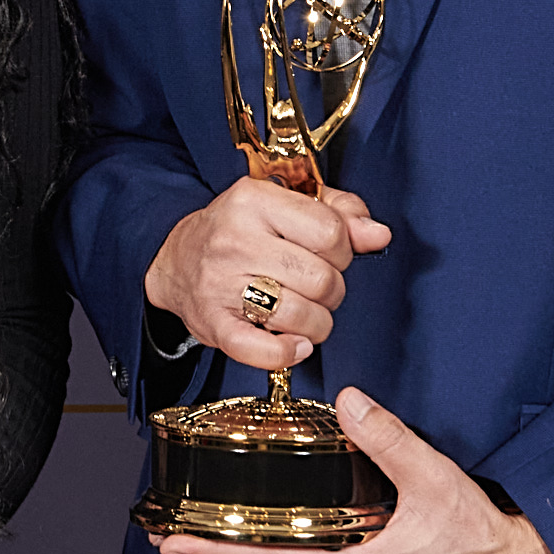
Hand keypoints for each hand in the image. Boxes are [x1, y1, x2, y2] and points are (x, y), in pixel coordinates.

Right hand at [149, 180, 390, 375]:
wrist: (175, 261)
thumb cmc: (239, 231)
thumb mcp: (284, 205)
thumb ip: (338, 212)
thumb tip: (378, 235)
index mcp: (254, 200)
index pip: (331, 232)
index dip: (343, 251)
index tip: (330, 255)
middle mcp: (235, 240)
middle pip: (322, 279)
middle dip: (333, 290)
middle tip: (317, 288)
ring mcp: (221, 284)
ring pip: (302, 315)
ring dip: (317, 324)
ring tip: (306, 314)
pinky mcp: (213, 324)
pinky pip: (264, 351)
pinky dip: (288, 353)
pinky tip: (295, 344)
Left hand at [152, 388, 553, 553]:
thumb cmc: (479, 538)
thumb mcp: (434, 481)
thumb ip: (390, 440)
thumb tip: (351, 400)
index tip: (171, 545)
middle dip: (218, 552)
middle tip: (171, 534)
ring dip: (247, 553)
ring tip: (209, 532)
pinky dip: (282, 552)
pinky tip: (275, 533)